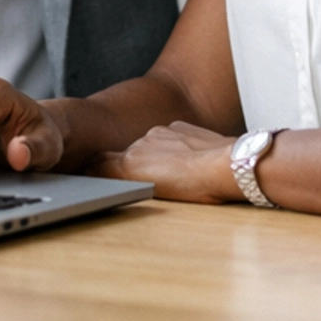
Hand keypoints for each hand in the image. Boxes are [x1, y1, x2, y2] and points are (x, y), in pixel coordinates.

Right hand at [94, 121, 238, 203]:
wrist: (229, 166)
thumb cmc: (199, 189)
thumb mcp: (159, 194)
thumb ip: (134, 182)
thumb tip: (118, 177)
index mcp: (131, 163)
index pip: (99, 164)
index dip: (94, 170)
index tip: (91, 175)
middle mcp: (140, 143)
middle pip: (126, 155)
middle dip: (134, 167)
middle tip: (152, 183)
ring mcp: (160, 132)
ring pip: (149, 146)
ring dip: (156, 157)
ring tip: (178, 174)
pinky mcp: (178, 126)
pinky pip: (168, 137)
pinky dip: (173, 147)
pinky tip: (189, 160)